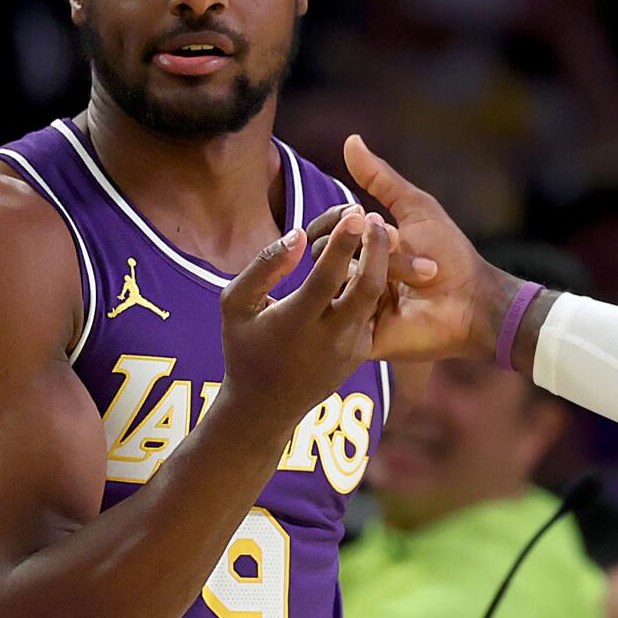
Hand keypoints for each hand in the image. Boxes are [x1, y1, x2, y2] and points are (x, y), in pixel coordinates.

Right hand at [218, 205, 390, 423]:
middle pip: (366, 287)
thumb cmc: (243, 347)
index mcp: (295, 324)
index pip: (327, 277)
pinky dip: (375, 284)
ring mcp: (351, 348)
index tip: (354, 211)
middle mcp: (330, 338)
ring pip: (376, 298)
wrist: (265, 406)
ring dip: (380, 263)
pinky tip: (373, 257)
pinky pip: (374, 311)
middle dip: (375, 248)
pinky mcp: (363, 353)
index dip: (343, 243)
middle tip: (373, 216)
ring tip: (376, 230)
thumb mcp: (236, 306)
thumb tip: (298, 234)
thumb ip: (263, 268)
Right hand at [342, 134, 517, 363]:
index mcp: (359, 248)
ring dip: (386, 266)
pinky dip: (372, 296)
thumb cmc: (450, 254)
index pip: (324, 228)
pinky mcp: (359, 336)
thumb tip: (351, 139)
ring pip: (335, 277)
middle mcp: (350, 276)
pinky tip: (403, 295)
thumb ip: (380, 178)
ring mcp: (352, 307)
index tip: (368, 216)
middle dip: (369, 242)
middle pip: (325, 250)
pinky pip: (343, 312)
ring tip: (424, 273)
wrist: (474, 301)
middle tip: (402, 243)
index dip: (340, 218)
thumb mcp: (415, 208)